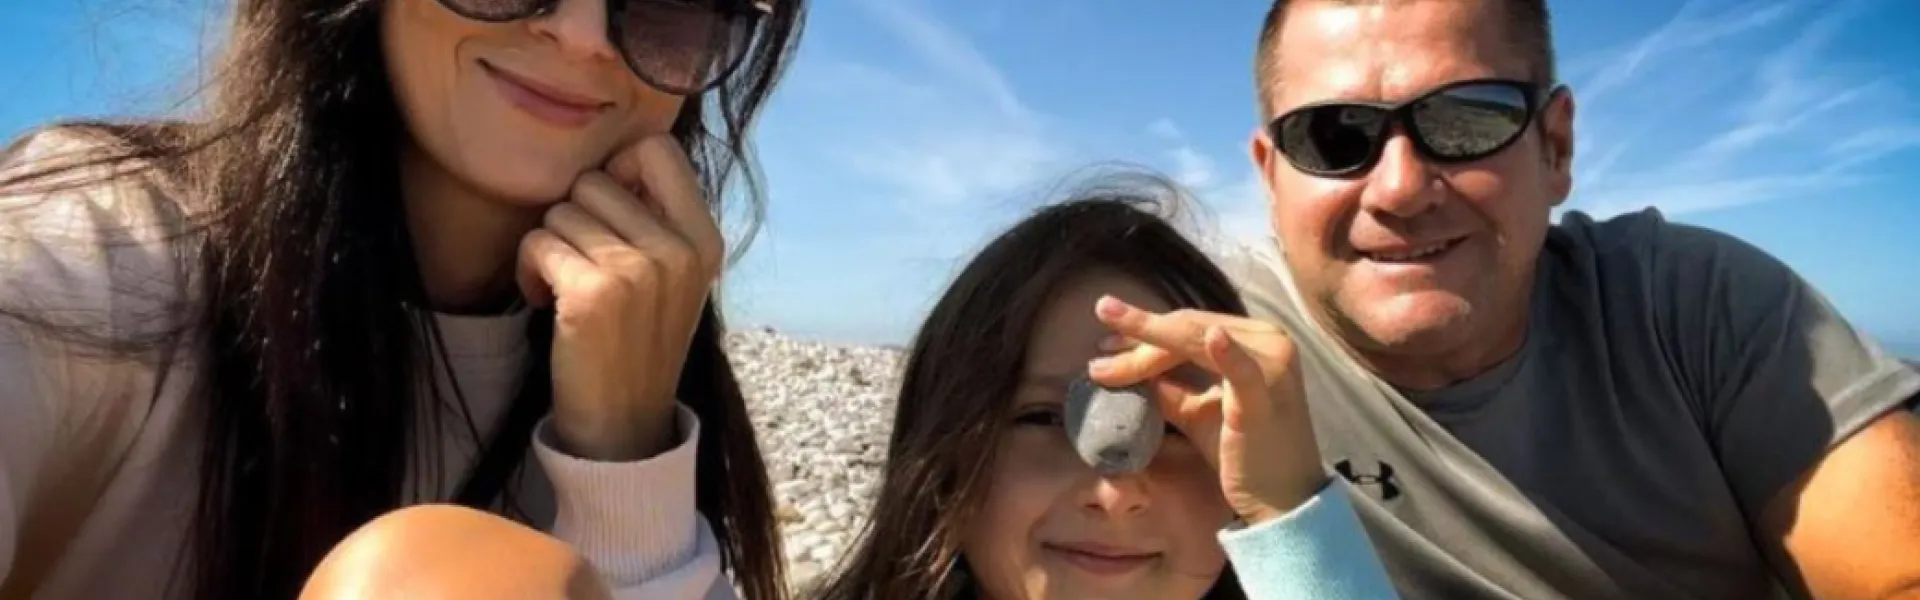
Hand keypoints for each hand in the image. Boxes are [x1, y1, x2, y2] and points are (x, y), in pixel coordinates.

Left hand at [515, 135, 722, 461]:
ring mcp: (639, 272)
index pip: (657, 149)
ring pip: (560, 211)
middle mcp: (679, 251)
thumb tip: (616, 158)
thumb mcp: (674, 278)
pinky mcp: (593, 295)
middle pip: (594, 180)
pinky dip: (529, 270)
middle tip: (582, 263)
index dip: (618, 168)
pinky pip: (537, 242)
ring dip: (549, 246)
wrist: (623, 426)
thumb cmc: (638, 343)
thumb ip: (659, 219)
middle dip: (574, 217)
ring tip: (565, 287)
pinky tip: (544, 302)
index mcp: (705, 240)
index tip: (608, 213)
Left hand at [1087, 295, 1326, 524]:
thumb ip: (1169, 386)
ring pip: (1196, 341)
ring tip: (1105, 359)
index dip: (1145, 330)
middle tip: (1096, 353)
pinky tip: (1211, 338)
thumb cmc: (1241, 453)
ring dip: (1147, 349)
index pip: (1189, 327)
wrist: (1282, 498)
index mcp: (1254, 340)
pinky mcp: (1268, 395)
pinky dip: (1226, 352)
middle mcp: (1268, 340)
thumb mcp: (1198, 411)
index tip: (1105, 344)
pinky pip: (1243, 370)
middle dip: (1138, 339)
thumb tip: (1123, 368)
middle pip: (1187, 330)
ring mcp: (1271, 364)